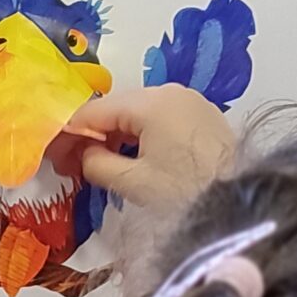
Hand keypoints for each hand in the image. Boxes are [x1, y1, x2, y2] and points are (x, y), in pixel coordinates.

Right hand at [49, 84, 236, 211]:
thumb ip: (97, 164)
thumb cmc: (185, 192)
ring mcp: (190, 102)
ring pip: (139, 113)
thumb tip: (82, 155)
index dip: (70, 133)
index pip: (95, 110)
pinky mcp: (204, 116)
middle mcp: (171, 92)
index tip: (54, 156)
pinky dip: (142, 135)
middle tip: (73, 165)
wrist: (242, 204)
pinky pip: (161, 119)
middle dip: (94, 134)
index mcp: (151, 102)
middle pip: (118, 108)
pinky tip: (133, 159)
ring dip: (117, 136)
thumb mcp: (134, 183)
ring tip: (101, 165)